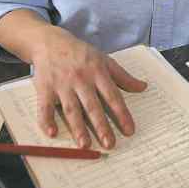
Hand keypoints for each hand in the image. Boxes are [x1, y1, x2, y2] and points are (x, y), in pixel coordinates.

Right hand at [29, 29, 146, 147]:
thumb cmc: (80, 53)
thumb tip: (143, 87)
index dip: (121, 114)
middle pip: (92, 106)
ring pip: (71, 109)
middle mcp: (81, 79)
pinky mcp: (45, 88)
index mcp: (98, 72)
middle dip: (101, 126)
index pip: (112, 96)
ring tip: (85, 145)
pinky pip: (45, 106)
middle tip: (109, 144)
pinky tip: (52, 133)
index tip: (129, 130)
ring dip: (78, 128)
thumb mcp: (104, 60)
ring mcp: (62, 84)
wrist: (50, 42)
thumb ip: (123, 76)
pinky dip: (46, 120)